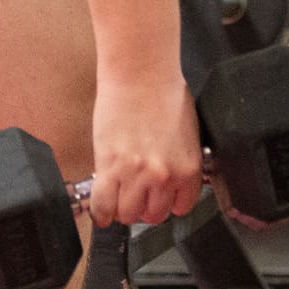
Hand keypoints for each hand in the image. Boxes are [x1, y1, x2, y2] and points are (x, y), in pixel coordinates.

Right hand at [88, 74, 202, 227]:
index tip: (160, 198)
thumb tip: (171, 176)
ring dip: (123, 207)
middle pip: (153, 215)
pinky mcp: (109, 168)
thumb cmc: (164, 91)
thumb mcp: (187, 132)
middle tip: (138, 193)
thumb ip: (180, 160)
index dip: (168, 202)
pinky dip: (101, 212)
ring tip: (120, 194)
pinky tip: (101, 208)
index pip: (180, 208)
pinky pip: (103, 206)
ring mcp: (135, 175)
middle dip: (145, 206)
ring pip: (127, 214)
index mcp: (188, 168)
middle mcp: (164, 177)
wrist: (141, 73)